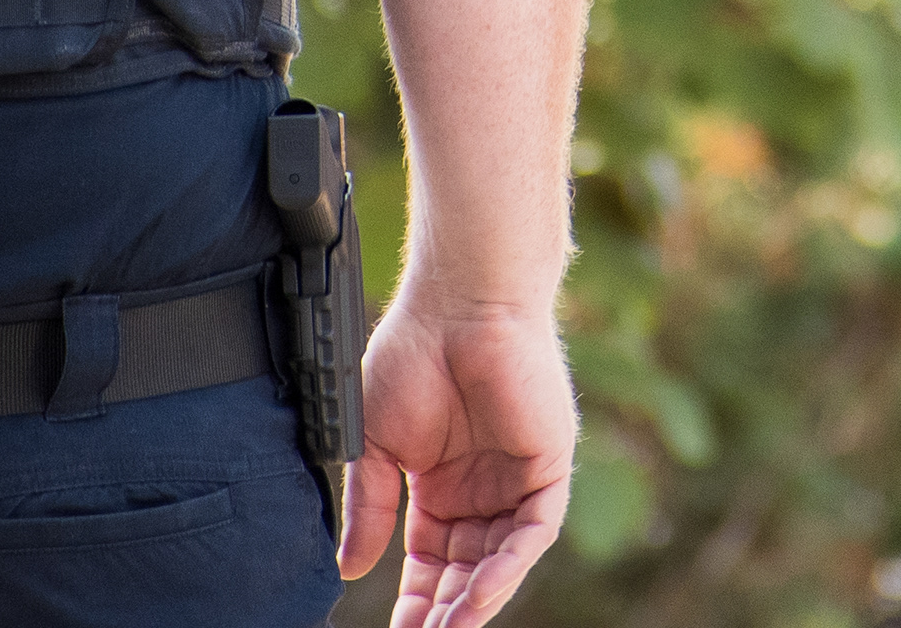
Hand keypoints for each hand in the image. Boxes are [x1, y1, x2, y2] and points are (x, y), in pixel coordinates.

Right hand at [339, 292, 577, 627]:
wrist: (457, 304)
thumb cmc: (413, 355)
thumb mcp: (375, 446)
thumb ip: (369, 509)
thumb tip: (352, 570)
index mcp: (441, 486)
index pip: (431, 560)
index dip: (416, 599)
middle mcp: (483, 488)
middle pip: (466, 569)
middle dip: (444, 610)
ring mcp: (517, 478)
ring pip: (502, 560)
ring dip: (477, 600)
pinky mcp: (548, 464)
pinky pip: (534, 531)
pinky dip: (509, 567)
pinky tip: (481, 596)